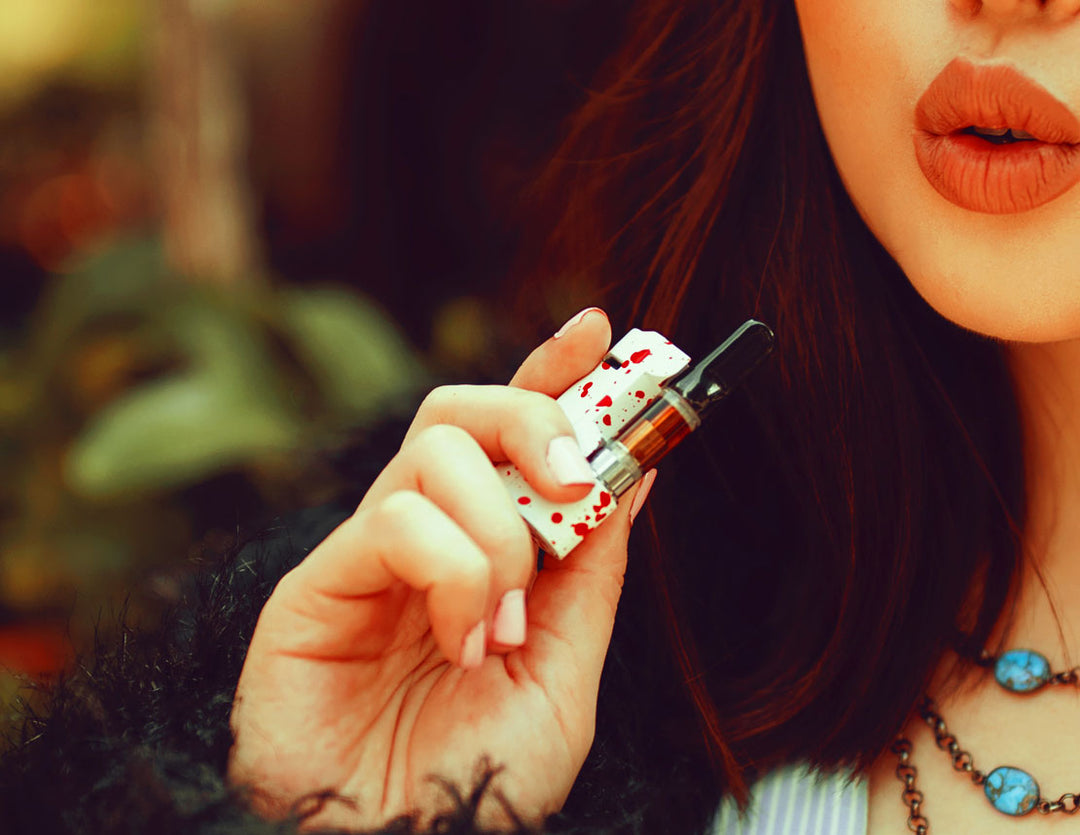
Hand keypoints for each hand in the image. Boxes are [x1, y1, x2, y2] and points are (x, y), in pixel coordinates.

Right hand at [227, 308, 654, 828]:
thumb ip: (592, 572)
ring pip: (434, 452)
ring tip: (502, 628)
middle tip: (573, 479)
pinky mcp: (317, 581)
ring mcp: (367, 555)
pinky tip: (459, 643)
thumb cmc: (477, 781)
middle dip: (533, 417)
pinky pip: (396, 518)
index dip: (551, 376)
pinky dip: (454, 573)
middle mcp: (424, 537)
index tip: (599, 332)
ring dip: (500, 536)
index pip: (510, 437)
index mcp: (485, 553)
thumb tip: (635, 475)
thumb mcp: (564, 671)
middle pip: (461, 410)